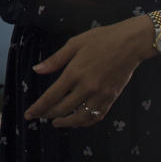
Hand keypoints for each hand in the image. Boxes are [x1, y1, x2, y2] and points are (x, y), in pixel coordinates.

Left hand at [23, 18, 148, 127]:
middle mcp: (87, 87)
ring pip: (80, 117)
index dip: (38, 108)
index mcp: (75, 73)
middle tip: (40, 116)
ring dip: (66, 123)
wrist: (131, 43)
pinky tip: (77, 120)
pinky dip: (85, 122)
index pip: (51, 97)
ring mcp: (101, 95)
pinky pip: (96, 116)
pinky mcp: (111, 98)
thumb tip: (36, 70)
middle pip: (63, 109)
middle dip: (48, 115)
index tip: (28, 115)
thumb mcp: (74, 43)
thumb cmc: (102, 39)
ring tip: (56, 122)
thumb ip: (55, 60)